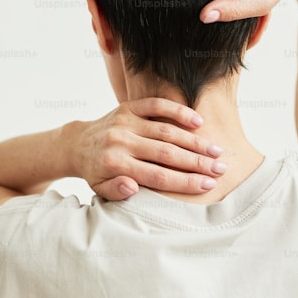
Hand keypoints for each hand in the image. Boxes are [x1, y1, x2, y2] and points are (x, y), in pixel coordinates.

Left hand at [70, 98, 225, 200]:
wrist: (76, 143)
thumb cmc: (95, 171)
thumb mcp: (100, 189)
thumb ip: (116, 191)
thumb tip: (133, 188)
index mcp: (115, 165)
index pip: (157, 176)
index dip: (185, 181)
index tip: (208, 185)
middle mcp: (121, 141)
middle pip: (166, 154)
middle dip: (197, 162)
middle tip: (221, 168)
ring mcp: (125, 121)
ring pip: (166, 131)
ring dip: (194, 140)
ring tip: (216, 150)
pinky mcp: (127, 107)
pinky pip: (155, 105)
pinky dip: (177, 111)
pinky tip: (198, 120)